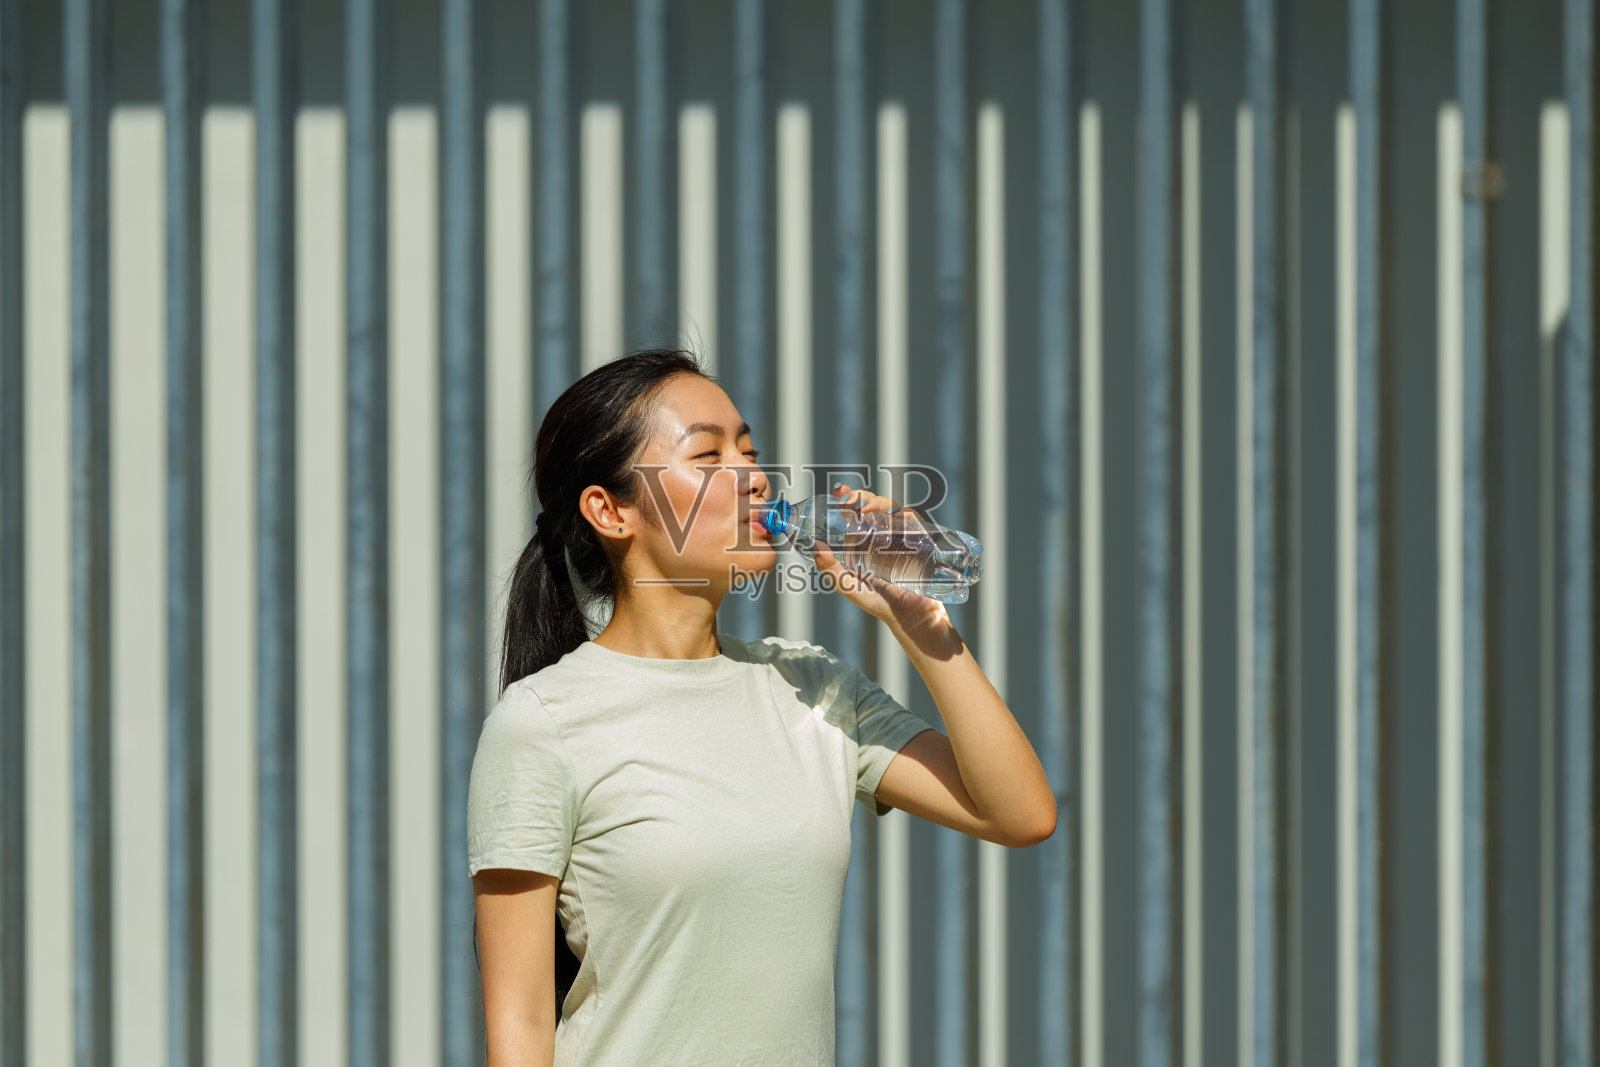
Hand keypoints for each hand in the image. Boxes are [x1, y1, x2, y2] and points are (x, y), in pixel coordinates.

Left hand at [809, 484, 954, 643]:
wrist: (911, 617)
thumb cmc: (880, 601)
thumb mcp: (849, 586)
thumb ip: (830, 569)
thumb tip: (814, 547)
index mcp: (866, 539)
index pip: (856, 512)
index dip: (849, 498)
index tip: (839, 491)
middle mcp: (885, 533)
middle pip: (875, 505)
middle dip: (864, 497)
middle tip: (852, 500)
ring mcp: (904, 535)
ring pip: (893, 509)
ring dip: (880, 504)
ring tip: (866, 509)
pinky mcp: (922, 541)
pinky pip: (916, 522)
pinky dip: (907, 516)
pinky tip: (898, 517)